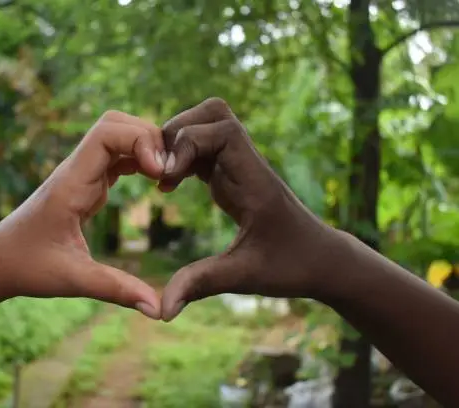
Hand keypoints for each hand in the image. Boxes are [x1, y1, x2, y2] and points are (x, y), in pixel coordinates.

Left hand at [0, 110, 165, 318]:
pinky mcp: (85, 183)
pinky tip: (154, 182)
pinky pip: (117, 156)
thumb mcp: (73, 280)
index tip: (160, 173)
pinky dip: (140, 160)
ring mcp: (80, 174)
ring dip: (146, 147)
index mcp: (71, 184)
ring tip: (167, 178)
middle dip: (149, 137)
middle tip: (169, 173)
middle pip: (116, 124)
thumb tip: (158, 309)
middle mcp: (76, 170)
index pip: (107, 133)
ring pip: (118, 135)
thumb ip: (117, 290)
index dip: (140, 141)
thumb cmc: (27, 267)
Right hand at [159, 98, 337, 320]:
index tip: (166, 178)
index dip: (188, 143)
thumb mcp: (244, 276)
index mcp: (254, 179)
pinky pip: (203, 148)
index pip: (223, 130)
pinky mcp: (233, 175)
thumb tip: (161, 310)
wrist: (322, 259)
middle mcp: (247, 164)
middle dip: (178, 131)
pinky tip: (169, 185)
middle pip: (212, 113)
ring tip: (162, 178)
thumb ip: (201, 284)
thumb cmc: (292, 265)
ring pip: (206, 126)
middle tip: (159, 169)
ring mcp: (240, 166)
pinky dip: (182, 157)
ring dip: (178, 142)